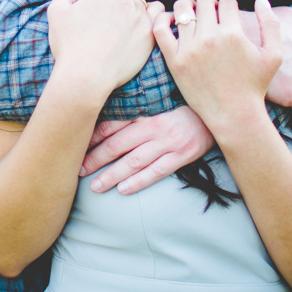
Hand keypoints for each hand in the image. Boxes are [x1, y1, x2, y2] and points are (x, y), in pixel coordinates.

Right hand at [47, 0, 161, 95]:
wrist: (85, 77)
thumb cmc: (68, 46)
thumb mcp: (56, 11)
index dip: (91, 3)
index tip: (87, 20)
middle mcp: (125, 1)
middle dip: (110, 8)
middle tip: (100, 29)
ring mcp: (140, 18)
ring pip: (137, 6)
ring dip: (129, 13)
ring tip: (117, 31)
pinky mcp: (149, 35)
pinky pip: (156, 18)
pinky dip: (149, 20)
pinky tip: (137, 30)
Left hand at [81, 106, 214, 194]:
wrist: (215, 111)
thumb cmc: (181, 106)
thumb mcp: (157, 102)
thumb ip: (134, 109)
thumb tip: (104, 116)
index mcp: (145, 111)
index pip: (111, 124)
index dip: (92, 137)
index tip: (76, 146)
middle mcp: (154, 126)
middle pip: (118, 144)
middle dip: (96, 158)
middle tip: (79, 170)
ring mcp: (168, 142)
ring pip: (134, 160)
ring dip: (112, 175)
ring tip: (95, 187)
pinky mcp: (182, 155)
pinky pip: (157, 171)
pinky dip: (139, 181)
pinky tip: (123, 189)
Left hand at [153, 0, 281, 130]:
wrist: (234, 116)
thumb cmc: (255, 86)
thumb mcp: (274, 55)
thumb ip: (271, 23)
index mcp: (233, 34)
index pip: (227, 1)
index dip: (229, 7)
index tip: (228, 18)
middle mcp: (210, 38)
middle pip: (204, 1)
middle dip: (210, 6)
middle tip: (211, 18)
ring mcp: (189, 49)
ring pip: (182, 9)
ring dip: (188, 8)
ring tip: (193, 18)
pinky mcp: (174, 60)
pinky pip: (160, 28)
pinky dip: (163, 18)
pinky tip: (172, 22)